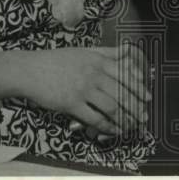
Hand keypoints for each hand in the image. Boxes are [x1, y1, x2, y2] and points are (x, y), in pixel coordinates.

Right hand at [20, 44, 150, 138]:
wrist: (30, 70)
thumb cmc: (57, 60)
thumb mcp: (84, 51)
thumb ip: (108, 52)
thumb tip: (129, 50)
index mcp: (98, 60)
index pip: (126, 74)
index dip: (139, 87)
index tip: (148, 97)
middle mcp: (93, 74)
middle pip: (122, 92)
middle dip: (136, 106)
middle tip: (144, 117)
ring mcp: (82, 89)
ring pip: (111, 106)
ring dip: (124, 118)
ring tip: (131, 125)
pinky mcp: (71, 104)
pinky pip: (94, 118)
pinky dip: (106, 125)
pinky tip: (112, 130)